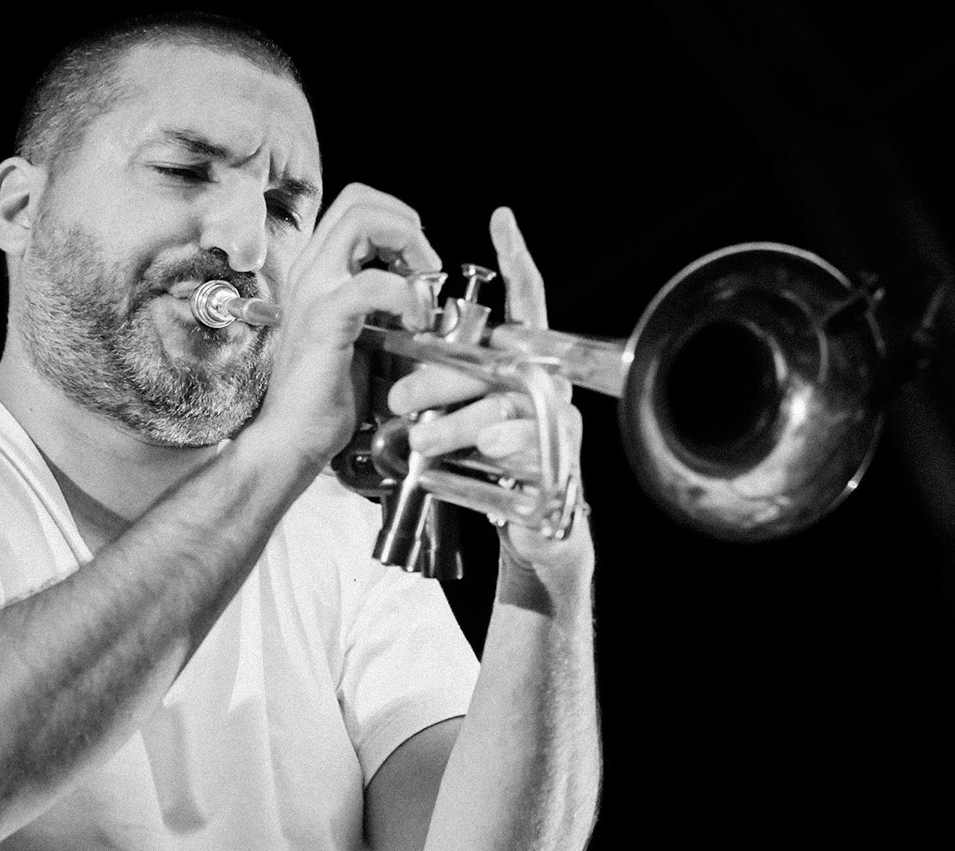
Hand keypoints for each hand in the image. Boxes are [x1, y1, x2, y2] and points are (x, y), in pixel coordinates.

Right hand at [248, 183, 441, 467]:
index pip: (356, 208)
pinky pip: (372, 281)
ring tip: (422, 290)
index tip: (420, 265)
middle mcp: (310, 271)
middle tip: (426, 269)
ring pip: (362, 220)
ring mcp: (313, 291)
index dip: (398, 222)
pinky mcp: (324, 319)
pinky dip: (406, 294)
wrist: (292, 439)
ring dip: (409, 244)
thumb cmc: (326, 397)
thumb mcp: (361, 338)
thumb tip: (430, 295)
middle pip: (360, 200)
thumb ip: (384, 307)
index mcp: (317, 272)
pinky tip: (417, 322)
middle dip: (407, 223)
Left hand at [384, 208, 589, 572]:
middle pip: (501, 362)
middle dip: (446, 376)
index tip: (502, 220)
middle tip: (400, 394)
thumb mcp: (459, 414)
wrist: (527, 525)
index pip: (523, 304)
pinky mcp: (559, 462)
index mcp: (521, 366)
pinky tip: (485, 449)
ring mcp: (557, 422)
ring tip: (421, 436)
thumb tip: (394, 360)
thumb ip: (443, 382)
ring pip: (511, 406)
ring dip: (463, 419)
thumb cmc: (487, 464)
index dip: (517, 263)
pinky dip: (506, 444)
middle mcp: (546, 385)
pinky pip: (533, 445)